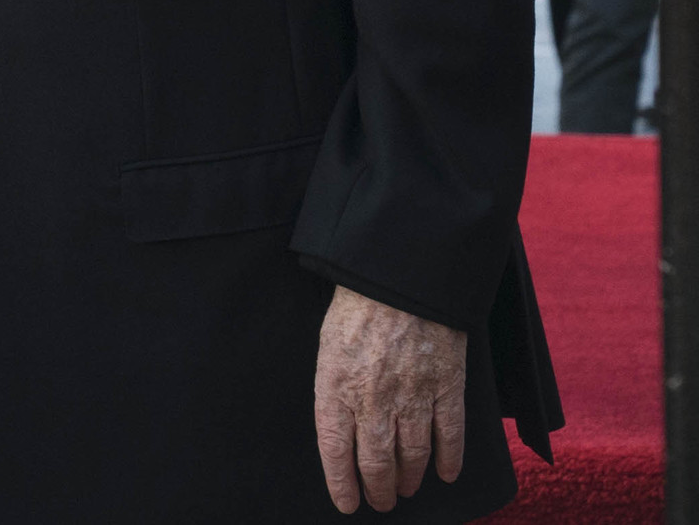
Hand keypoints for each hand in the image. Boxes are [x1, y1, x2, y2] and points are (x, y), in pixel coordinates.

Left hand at [314, 287, 466, 512]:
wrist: (399, 276)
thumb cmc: (356, 305)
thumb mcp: (327, 345)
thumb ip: (334, 386)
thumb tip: (341, 424)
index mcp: (336, 387)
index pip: (335, 451)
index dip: (342, 483)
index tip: (348, 504)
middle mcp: (373, 399)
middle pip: (376, 460)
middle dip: (378, 488)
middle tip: (381, 502)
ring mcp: (413, 395)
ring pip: (413, 454)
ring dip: (409, 478)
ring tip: (405, 490)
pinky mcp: (447, 385)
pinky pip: (451, 434)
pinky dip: (450, 459)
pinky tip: (447, 475)